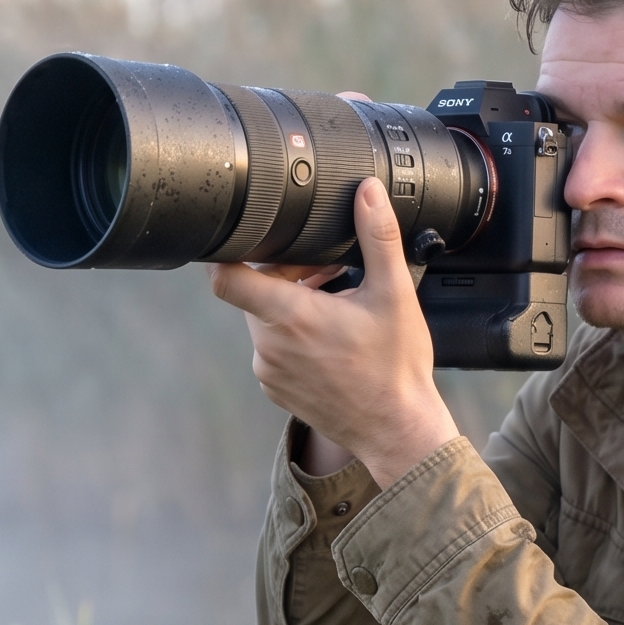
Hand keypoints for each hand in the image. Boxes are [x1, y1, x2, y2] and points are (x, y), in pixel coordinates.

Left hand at [211, 179, 458, 489]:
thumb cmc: (396, 368)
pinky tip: (329, 338)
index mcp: (292, 317)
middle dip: (284, 274)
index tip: (242, 239)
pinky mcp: (275, 389)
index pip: (227, 278)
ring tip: (334, 304)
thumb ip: (377, 237)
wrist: (397, 431)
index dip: (226, 252)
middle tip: (325, 272)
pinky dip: (293, 337)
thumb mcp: (394, 295)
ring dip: (290, 305)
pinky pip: (272, 349)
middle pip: (253, 292)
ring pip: (264, 320)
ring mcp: (269, 371)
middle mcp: (270, 346)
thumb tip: (367, 193)